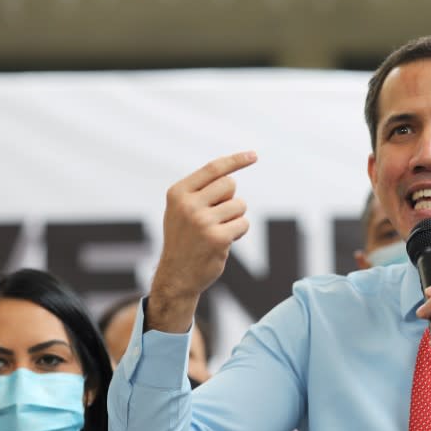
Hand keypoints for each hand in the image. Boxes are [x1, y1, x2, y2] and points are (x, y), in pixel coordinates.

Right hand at [148, 151, 256, 332]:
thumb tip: (231, 175)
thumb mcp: (182, 209)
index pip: (213, 168)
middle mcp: (188, 204)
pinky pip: (243, 224)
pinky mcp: (218, 238)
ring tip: (218, 230)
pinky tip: (223, 242)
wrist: (176, 276)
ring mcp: (202, 221)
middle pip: (230, 184)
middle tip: (217, 215)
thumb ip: (200, 191)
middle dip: (230, 198)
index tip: (254, 155)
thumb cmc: (184, 238)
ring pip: (239, 205)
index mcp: (178, 193)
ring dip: (235, 217)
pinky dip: (238, 232)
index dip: (236, 160)